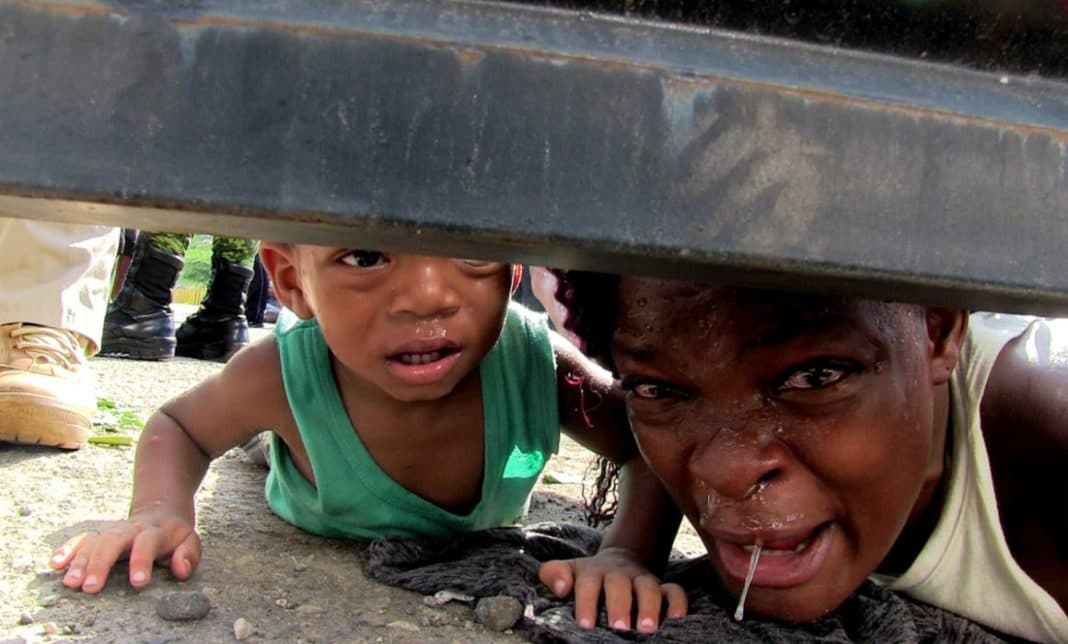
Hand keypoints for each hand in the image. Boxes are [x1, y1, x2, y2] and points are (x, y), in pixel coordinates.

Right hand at [49, 511, 200, 592]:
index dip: (142, 561)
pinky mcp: (99, 534)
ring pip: (94, 541)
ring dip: (80, 561)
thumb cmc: (175, 536)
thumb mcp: (190, 542)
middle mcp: (130, 530)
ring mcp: (113, 531)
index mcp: (155, 532)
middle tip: (91, 587)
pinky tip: (56, 564)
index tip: (138, 582)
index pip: (147, 544)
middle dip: (101, 564)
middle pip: (113, 541)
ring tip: (71, 583)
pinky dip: (68, 550)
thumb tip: (180, 569)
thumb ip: (188, 555)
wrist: (160, 512)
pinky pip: (81, 539)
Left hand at [538, 547, 686, 632]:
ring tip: (647, 629)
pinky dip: (678, 603)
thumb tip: (561, 587)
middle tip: (619, 627)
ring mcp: (642, 579)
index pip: (588, 583)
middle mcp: (619, 574)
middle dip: (620, 605)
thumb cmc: (587, 577)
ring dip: (650, 606)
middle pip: (620, 585)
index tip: (585, 623)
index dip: (586, 601)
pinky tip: (676, 620)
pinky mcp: (662, 587)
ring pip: (649, 587)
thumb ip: (553, 574)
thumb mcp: (567, 571)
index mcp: (592, 571)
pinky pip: (675, 591)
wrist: (617, 562)